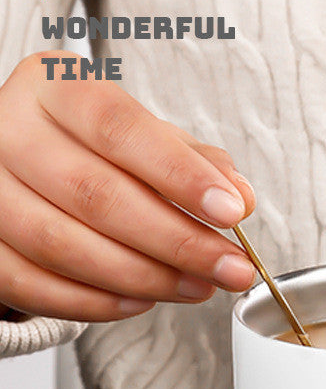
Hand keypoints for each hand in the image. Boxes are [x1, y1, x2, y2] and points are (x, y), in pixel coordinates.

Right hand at [0, 52, 257, 320]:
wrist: (19, 163)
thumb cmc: (90, 146)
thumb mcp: (145, 136)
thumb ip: (195, 161)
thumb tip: (239, 196)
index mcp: (53, 86)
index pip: (118, 127)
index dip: (178, 173)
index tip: (230, 211)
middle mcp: (7, 130)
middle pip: (94, 194)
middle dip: (176, 240)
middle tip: (229, 266)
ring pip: (61, 245)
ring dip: (142, 276)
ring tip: (196, 286)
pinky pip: (31, 284)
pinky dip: (93, 302)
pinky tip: (142, 300)